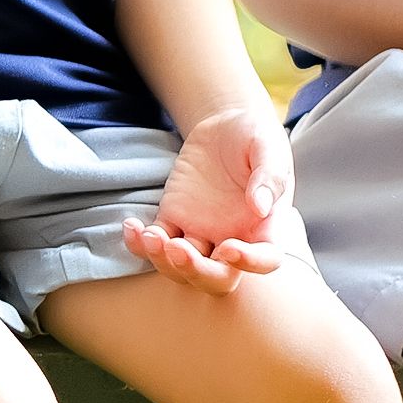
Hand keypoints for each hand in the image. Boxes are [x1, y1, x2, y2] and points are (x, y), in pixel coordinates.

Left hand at [126, 103, 292, 294]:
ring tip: (150, 237)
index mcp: (263, 225)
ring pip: (183, 267)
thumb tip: (261, 206)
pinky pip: (156, 240)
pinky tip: (132, 227)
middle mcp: (233, 236)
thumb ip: (269, 175)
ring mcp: (201, 230)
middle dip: (197, 273)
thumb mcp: (268, 146)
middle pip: (218, 277)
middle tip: (178, 249)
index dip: (250, 264)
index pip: (266, 259)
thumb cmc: (254, 137)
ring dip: (164, 262)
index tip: (229, 249)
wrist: (223, 126)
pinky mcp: (174, 216)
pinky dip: (140, 243)